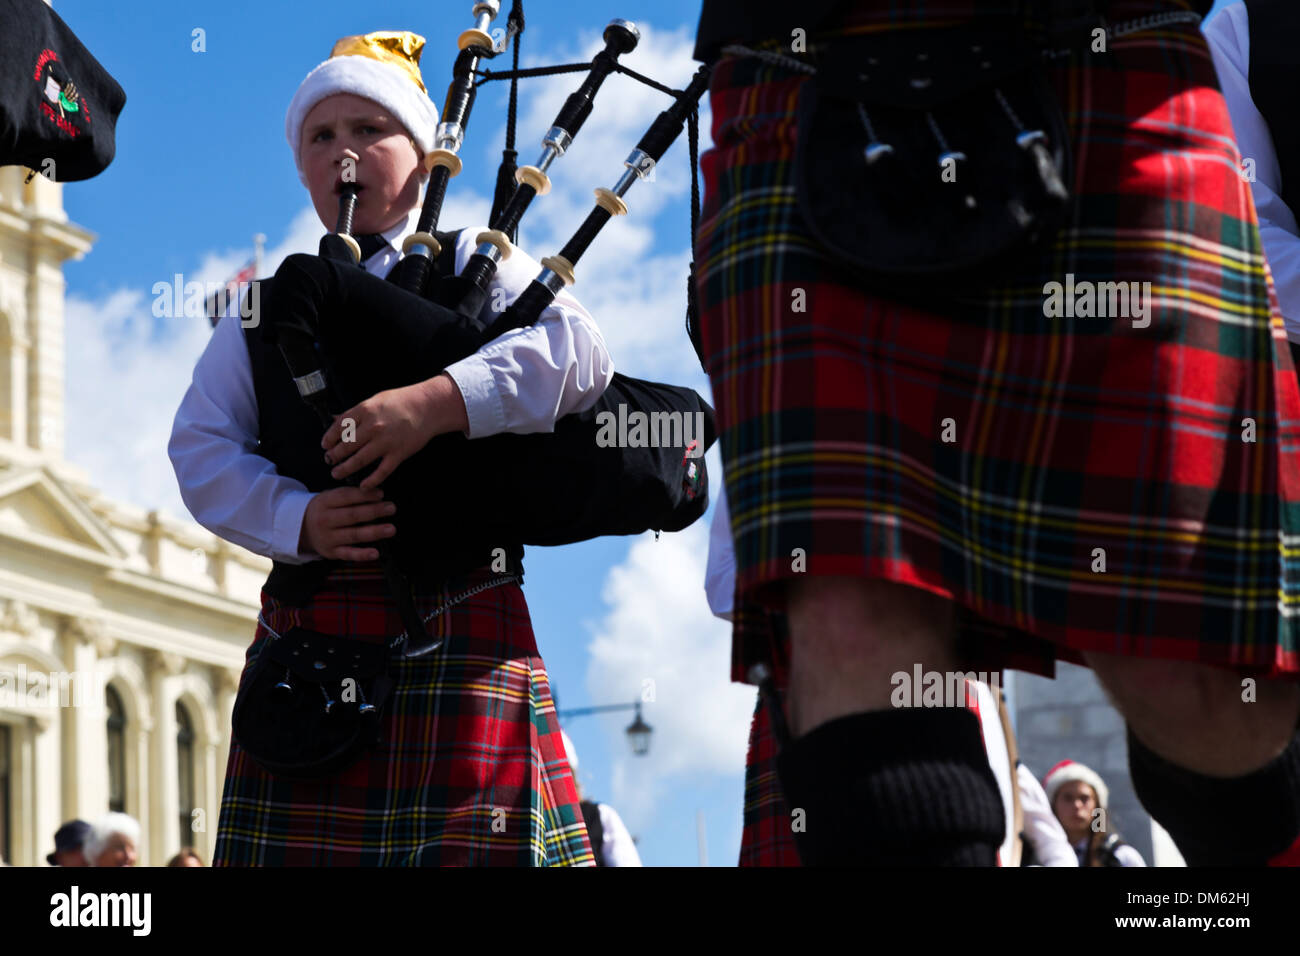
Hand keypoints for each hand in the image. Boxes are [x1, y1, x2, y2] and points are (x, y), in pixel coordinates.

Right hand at [298, 486, 396, 561]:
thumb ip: (350, 495)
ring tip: (391, 528)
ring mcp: (328, 537)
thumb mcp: (330, 498)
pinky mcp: (331, 552)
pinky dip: (362, 555)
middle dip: (374, 511)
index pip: (346, 497)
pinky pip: (348, 554)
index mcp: (325, 502)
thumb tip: (377, 493)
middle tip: (391, 508)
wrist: (301, 528)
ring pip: (353, 534)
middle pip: (352, 515)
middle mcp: (325, 520)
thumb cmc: (325, 510)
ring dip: (374, 532)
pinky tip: (375, 553)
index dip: (364, 495)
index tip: (381, 494)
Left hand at [320, 373, 467, 488]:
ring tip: (336, 474)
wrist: (428, 406)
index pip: (340, 427)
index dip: (329, 438)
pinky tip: (363, 486)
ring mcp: (386, 442)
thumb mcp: (375, 400)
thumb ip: (356, 412)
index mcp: (365, 411)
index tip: (325, 445)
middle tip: (328, 461)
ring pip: (360, 460)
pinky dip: (372, 480)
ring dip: (346, 469)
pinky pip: (382, 471)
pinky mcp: (399, 453)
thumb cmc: (402, 401)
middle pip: (347, 446)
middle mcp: (373, 427)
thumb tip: (336, 419)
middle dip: (334, 455)